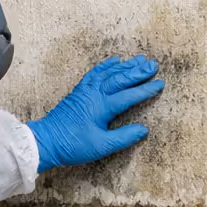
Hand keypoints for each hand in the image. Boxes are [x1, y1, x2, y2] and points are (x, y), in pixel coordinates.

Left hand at [25, 56, 162, 171]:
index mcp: (102, 107)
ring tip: (139, 59)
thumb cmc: (73, 145)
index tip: (160, 83)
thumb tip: (143, 129)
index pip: (129, 95)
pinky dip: (106, 65)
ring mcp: (85, 90)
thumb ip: (124, 137)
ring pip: (108, 73)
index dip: (146, 90)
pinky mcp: (79, 91)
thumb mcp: (102, 146)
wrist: (46, 141)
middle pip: (120, 78)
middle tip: (153, 64)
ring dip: (125, 66)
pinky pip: (95, 73)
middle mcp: (95, 94)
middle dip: (138, 71)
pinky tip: (114, 60)